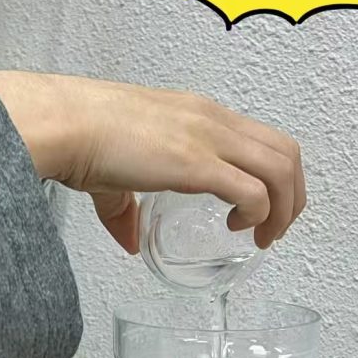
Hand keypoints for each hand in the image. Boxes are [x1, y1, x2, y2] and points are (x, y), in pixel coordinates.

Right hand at [0, 71, 305, 253]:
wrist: (64, 123)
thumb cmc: (82, 136)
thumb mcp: (112, 173)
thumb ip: (124, 209)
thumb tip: (130, 243)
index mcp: (201, 115)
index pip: (264, 138)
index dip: (276, 177)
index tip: (264, 210)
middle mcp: (213, 120)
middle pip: (286, 152)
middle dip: (293, 196)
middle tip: (275, 229)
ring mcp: (209, 138)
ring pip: (281, 170)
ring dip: (283, 209)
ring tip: (264, 236)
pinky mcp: (197, 163)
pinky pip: (253, 191)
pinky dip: (257, 214)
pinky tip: (239, 228)